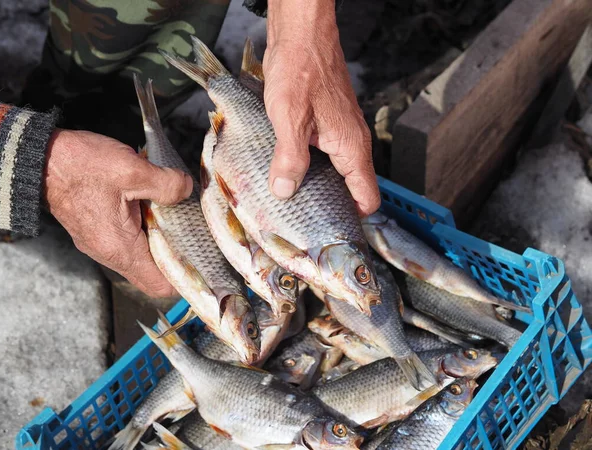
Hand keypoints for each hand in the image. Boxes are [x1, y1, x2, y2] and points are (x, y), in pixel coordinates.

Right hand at [43, 129, 192, 296]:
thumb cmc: (81, 167)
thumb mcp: (132, 170)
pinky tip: (155, 204)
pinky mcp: (98, 230)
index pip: (160, 284)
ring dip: (161, 236)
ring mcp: (102, 243)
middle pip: (154, 270)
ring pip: (143, 253)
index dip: (185, 276)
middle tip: (195, 230)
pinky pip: (129, 239)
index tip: (203, 259)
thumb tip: (186, 190)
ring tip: (179, 213)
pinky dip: (146, 227)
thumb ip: (167, 185)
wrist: (39, 158)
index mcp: (121, 248)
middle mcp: (110, 253)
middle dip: (177, 253)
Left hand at [264, 0, 379, 216]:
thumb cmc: (301, 67)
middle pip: (351, 189)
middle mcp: (351, 143)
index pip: (368, 198)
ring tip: (290, 199)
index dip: (353, 218)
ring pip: (335, 173)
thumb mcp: (290, 117)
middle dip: (328, 205)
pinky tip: (285, 170)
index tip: (330, 230)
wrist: (302, 32)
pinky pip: (323, 156)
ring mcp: (340, 133)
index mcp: (352, 147)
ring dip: (315, 186)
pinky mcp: (326, 124)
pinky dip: (308, 166)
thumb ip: (290, 157)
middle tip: (302, 219)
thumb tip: (285, 191)